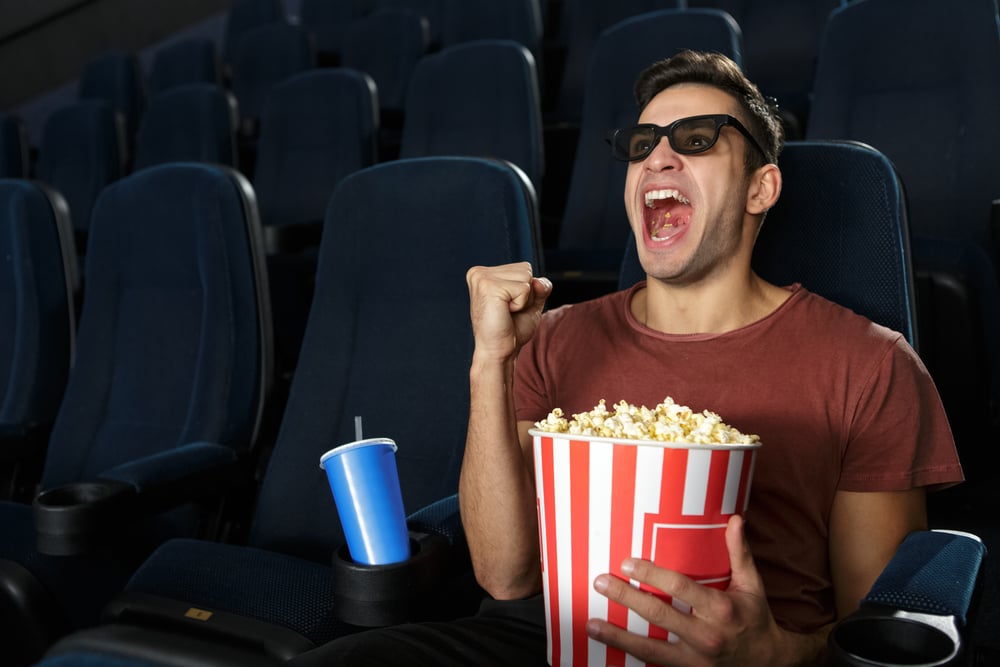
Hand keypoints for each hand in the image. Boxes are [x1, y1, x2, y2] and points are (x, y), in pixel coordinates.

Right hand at [466, 262, 551, 361]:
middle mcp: (479, 272)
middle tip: (508, 312)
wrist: (498, 352)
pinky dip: (521, 304)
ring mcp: (482, 278)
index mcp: (484, 273)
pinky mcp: (489, 287)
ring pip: (526, 277)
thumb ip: (539, 287)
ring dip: (524, 300)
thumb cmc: (511, 330)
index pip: (524, 268)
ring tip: (506, 312)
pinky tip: (505, 313)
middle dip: (526, 294)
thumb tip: (537, 281)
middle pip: (526, 270)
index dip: (526, 291)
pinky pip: (524, 289)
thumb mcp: (530, 303)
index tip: (509, 307)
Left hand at [587, 515, 813, 666]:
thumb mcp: (752, 585)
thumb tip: (735, 519)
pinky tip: (608, 646)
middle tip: (600, 582)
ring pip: (649, 647)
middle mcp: (706, 635)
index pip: (680, 588)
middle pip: (658, 614)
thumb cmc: (757, 618)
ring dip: (617, 635)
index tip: (627, 562)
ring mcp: (694, 658)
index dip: (652, 574)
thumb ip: (740, 553)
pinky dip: (629, 654)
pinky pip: (653, 663)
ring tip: (591, 623)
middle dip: (626, 598)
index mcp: (721, 609)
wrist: (770, 664)